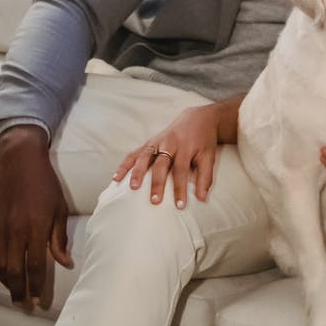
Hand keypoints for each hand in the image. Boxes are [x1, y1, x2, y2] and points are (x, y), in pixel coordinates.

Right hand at [0, 125, 71, 306]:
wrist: (20, 161)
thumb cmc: (45, 184)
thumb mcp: (59, 209)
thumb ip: (59, 238)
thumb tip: (65, 263)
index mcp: (35, 227)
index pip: (35, 265)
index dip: (36, 286)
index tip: (38, 300)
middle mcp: (15, 230)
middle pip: (14, 270)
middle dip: (19, 291)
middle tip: (23, 304)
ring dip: (5, 281)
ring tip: (13, 290)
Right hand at [112, 98, 240, 209]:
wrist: (197, 119)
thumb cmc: (203, 142)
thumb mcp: (209, 156)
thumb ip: (205, 177)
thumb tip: (202, 199)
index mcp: (186, 147)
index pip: (181, 170)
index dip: (180, 188)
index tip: (180, 206)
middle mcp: (170, 143)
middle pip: (162, 164)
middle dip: (157, 182)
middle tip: (154, 201)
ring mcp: (157, 142)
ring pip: (145, 156)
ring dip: (137, 172)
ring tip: (132, 188)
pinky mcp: (149, 143)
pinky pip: (134, 153)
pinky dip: (125, 165)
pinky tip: (116, 178)